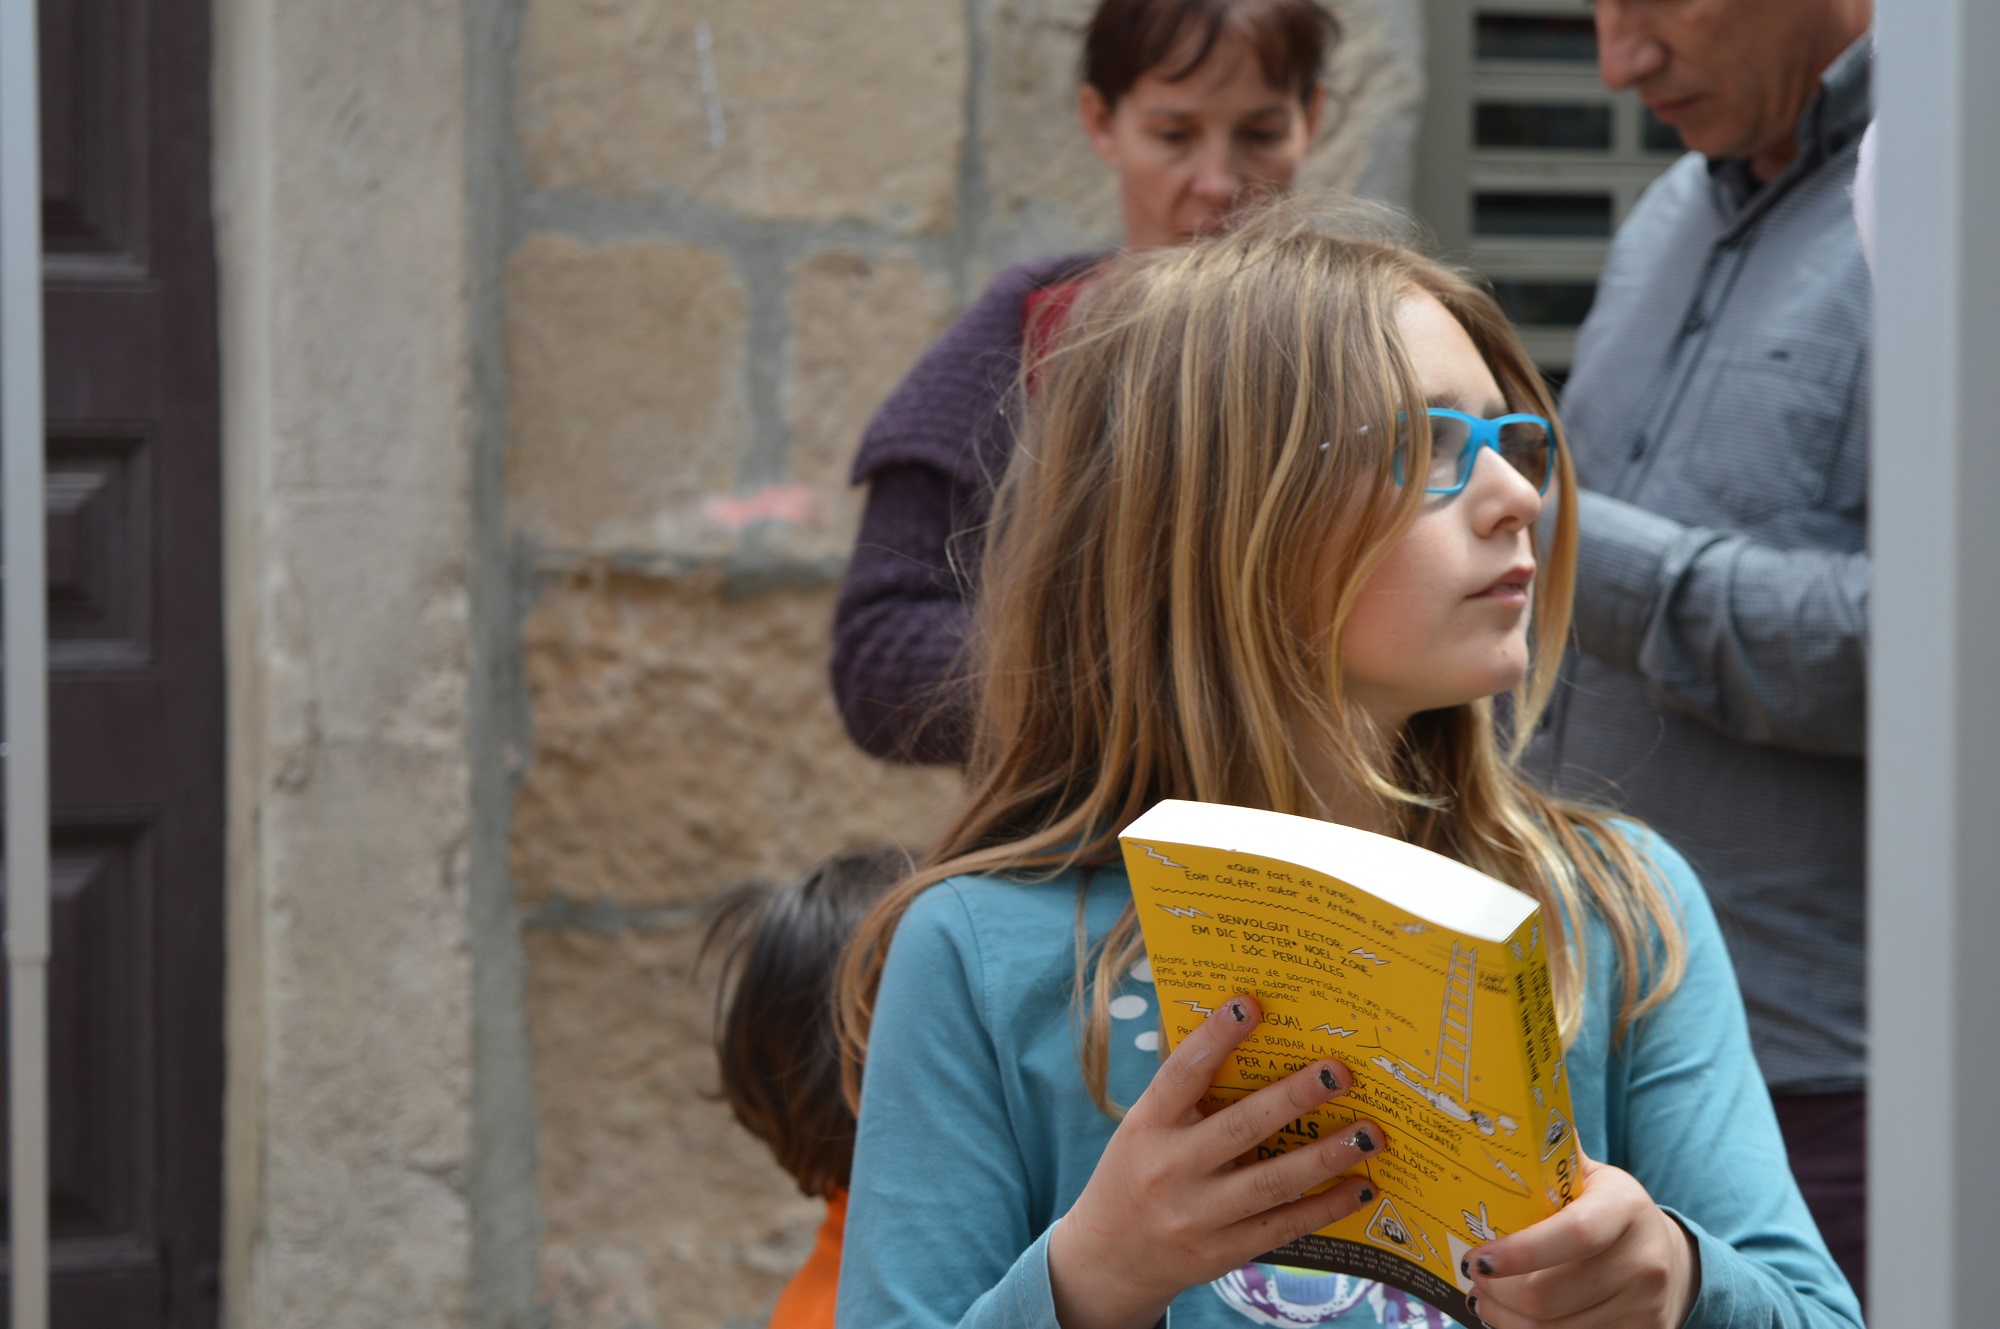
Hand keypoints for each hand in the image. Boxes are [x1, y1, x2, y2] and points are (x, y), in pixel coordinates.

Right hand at [1046, 994, 1386, 1328]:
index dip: (1216, 1038)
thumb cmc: (1138, 1172)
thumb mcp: (1145, 1129)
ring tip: (1368, 1133)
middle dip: (1294, 1097)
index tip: (1251, 1005)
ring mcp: (1196, 1216)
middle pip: (1240, 1128)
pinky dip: (1325, 1207)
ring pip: (1271, 1182)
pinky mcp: (1221, 1252)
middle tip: (1340, 1072)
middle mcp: (1169, 1169)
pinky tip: (1360, 1186)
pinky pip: (1282, 1226)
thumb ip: (1187, 1096)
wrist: (1110, 1257)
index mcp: (1147, 1126)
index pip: (1182, 1074)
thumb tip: (1253, 1044)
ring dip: (1325, 1156)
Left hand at [1460, 1151, 1698, 1328]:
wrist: (1669, 1263)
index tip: (1478, 1256)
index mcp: (1626, 1207)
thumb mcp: (1590, 1178)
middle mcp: (1644, 1260)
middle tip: (1471, 1276)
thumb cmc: (1610, 1213)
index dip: (1521, 1251)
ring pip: (1556, 1328)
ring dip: (1507, 1319)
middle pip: (1552, 1293)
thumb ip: (1552, 1153)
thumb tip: (1502, 1112)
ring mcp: (1645, 1306)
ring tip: (1484, 1299)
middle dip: (1498, 1290)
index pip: (1575, 1234)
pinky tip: (1510, 1318)